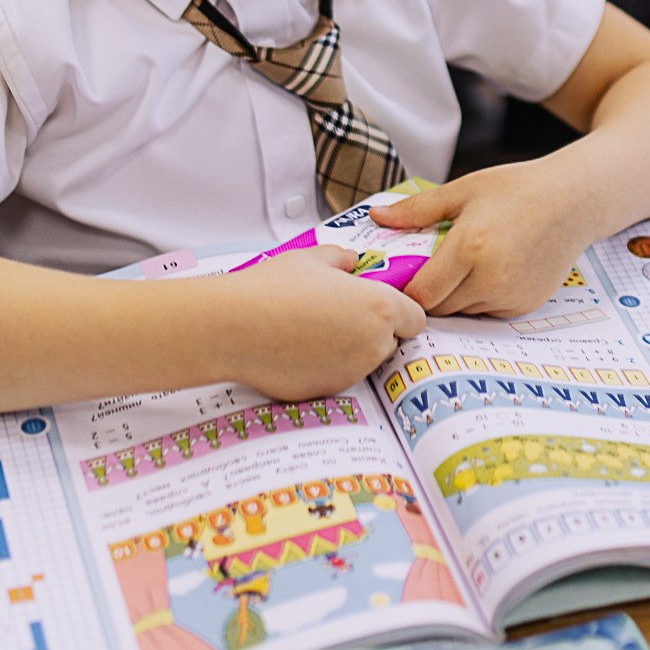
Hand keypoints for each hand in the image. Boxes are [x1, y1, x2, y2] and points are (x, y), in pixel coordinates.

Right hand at [216, 247, 423, 398]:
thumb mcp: (313, 258)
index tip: (382, 304)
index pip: (416, 319)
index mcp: (379, 308)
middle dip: (373, 329)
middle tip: (340, 314)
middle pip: (391, 341)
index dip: (400, 311)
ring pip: (364, 361)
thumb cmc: (272, 289)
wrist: (233, 327)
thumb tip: (350, 261)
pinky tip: (298, 349)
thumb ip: (342, 258)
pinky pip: (337, 377)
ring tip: (313, 328)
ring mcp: (350, 372)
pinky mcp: (326, 391)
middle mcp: (372, 345)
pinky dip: (325, 366)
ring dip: (350, 349)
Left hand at [374, 163, 592, 317]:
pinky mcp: (526, 305)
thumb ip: (416, 210)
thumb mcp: (463, 190)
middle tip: (430, 268)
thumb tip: (376, 216)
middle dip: (430, 293)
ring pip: (464, 312)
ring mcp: (511, 296)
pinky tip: (490, 270)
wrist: (574, 200)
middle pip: (440, 308)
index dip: (407, 290)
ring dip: (456, 297)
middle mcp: (491, 279)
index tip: (402, 277)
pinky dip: (482, 299)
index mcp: (470, 247)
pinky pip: (489, 313)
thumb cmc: (517, 189)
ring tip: (465, 264)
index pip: (422, 294)